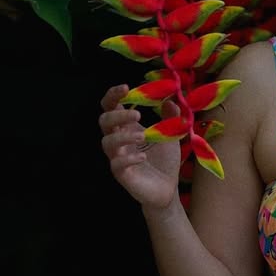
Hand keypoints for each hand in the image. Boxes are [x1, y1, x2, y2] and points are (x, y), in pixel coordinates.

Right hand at [99, 83, 182, 209]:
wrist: (168, 189)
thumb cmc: (165, 161)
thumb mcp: (171, 136)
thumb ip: (171, 118)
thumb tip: (171, 99)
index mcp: (127, 127)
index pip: (111, 107)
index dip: (114, 95)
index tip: (126, 87)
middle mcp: (119, 141)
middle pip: (104, 121)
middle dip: (118, 114)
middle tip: (137, 114)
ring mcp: (118, 157)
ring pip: (107, 143)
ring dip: (123, 136)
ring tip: (143, 136)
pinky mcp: (122, 174)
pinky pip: (116, 164)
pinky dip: (128, 159)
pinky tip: (142, 157)